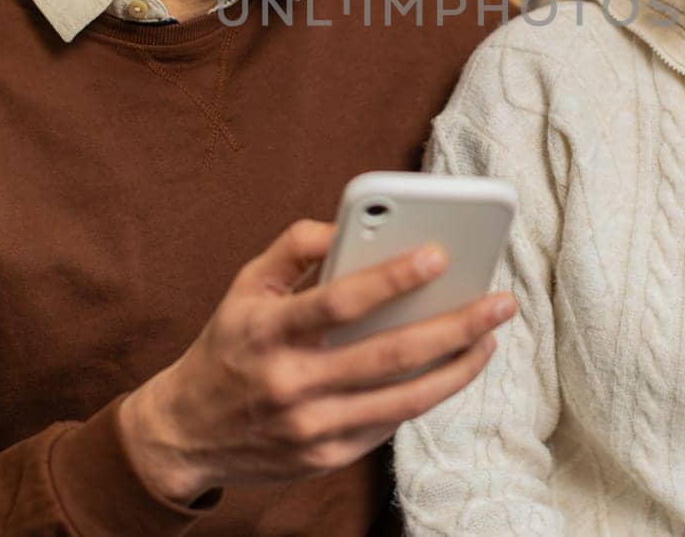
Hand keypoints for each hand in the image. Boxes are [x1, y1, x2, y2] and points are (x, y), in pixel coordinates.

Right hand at [117, 220, 515, 504]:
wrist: (185, 434)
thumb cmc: (228, 346)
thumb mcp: (245, 284)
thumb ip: (295, 245)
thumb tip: (351, 225)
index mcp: (268, 331)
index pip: (338, 301)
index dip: (392, 277)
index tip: (439, 254)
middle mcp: (290, 383)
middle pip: (388, 355)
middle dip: (454, 326)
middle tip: (498, 302)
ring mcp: (311, 427)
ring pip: (403, 400)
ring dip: (457, 368)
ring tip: (489, 338)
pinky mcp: (326, 458)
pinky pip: (389, 425)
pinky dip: (425, 395)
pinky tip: (451, 368)